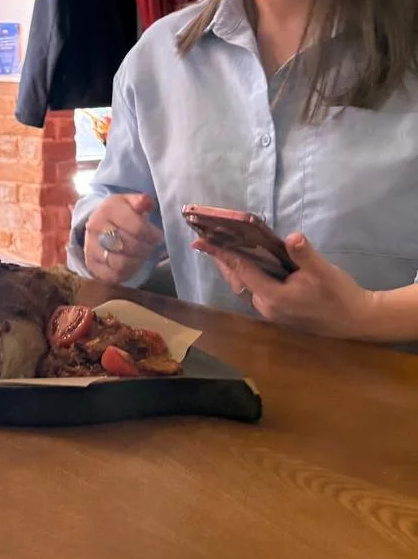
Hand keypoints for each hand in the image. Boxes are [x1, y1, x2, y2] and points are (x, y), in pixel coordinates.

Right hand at [83, 193, 164, 284]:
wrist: (98, 224)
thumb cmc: (120, 213)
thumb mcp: (130, 202)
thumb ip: (141, 202)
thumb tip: (147, 201)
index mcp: (107, 209)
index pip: (137, 228)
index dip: (152, 234)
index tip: (157, 235)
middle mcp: (95, 227)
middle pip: (130, 246)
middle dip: (146, 248)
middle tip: (150, 245)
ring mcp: (91, 247)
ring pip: (122, 263)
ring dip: (137, 261)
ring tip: (141, 254)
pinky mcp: (91, 264)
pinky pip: (115, 275)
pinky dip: (127, 271)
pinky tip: (131, 262)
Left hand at [194, 234, 376, 339]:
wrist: (357, 320)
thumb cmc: (339, 295)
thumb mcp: (323, 271)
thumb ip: (304, 254)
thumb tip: (292, 238)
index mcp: (273, 298)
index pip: (241, 271)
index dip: (221, 254)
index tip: (201, 241)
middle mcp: (267, 307)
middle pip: (237, 280)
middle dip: (222, 260)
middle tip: (206, 240)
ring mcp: (272, 312)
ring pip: (244, 286)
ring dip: (232, 268)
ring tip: (220, 247)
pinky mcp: (279, 312)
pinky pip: (254, 290)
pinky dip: (246, 274)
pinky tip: (247, 262)